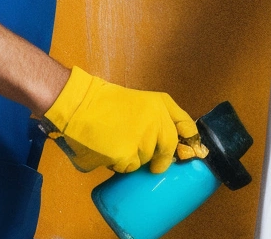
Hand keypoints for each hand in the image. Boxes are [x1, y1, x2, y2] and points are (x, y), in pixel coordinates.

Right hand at [43, 66, 204, 173]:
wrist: (79, 104)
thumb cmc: (104, 103)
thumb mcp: (138, 102)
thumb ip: (155, 118)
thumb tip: (173, 148)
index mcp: (161, 104)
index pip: (187, 126)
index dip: (191, 143)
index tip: (189, 153)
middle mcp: (157, 119)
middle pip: (168, 149)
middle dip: (160, 160)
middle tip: (149, 161)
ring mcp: (143, 138)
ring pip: (146, 160)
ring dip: (133, 159)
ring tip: (116, 143)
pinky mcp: (127, 154)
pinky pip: (128, 168)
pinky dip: (119, 164)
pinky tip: (108, 150)